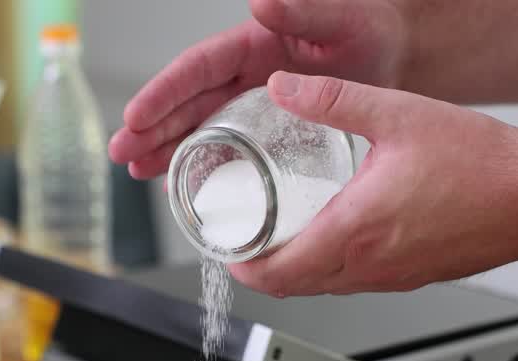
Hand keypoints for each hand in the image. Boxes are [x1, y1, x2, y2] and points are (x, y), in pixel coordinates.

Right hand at [108, 0, 408, 179]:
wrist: (396, 55)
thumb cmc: (369, 29)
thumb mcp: (338, 18)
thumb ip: (301, 10)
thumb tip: (261, 1)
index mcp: (250, 45)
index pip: (195, 69)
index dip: (162, 93)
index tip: (135, 116)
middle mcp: (244, 75)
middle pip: (187, 103)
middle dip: (151, 129)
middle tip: (121, 154)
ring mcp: (253, 103)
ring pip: (199, 128)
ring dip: (167, 150)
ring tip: (138, 173)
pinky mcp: (268, 128)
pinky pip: (227, 146)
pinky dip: (204, 164)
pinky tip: (184, 185)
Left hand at [229, 72, 517, 296]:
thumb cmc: (484, 165)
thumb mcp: (397, 114)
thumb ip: (333, 98)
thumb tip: (284, 87)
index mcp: (356, 230)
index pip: (278, 272)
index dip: (243, 267)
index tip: (226, 250)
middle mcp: (371, 264)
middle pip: (295, 287)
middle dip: (262, 270)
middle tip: (244, 243)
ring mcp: (394, 276)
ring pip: (327, 286)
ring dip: (298, 270)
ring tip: (282, 237)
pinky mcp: (414, 276)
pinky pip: (358, 280)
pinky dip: (333, 267)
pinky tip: (338, 234)